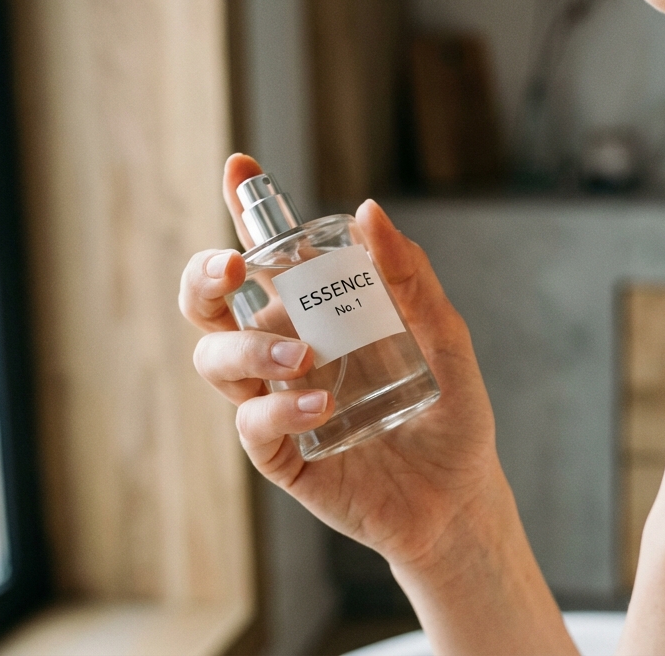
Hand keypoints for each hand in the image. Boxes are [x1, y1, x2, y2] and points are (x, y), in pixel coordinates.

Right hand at [179, 155, 499, 568]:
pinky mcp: (281, 455)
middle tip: (232, 268)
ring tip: (303, 355)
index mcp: (317, 314)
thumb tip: (369, 212)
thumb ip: (411, 277)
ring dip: (249, 348)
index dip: (244, 209)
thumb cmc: (450, 411)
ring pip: (216, 361)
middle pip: (210, 306)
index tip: (239, 168)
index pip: (269, 259)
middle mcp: (284, 352)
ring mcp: (277, 403)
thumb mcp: (444, 335)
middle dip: (203, 278)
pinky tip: (320, 404)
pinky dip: (278, 407)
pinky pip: (253, 423)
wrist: (461, 496)